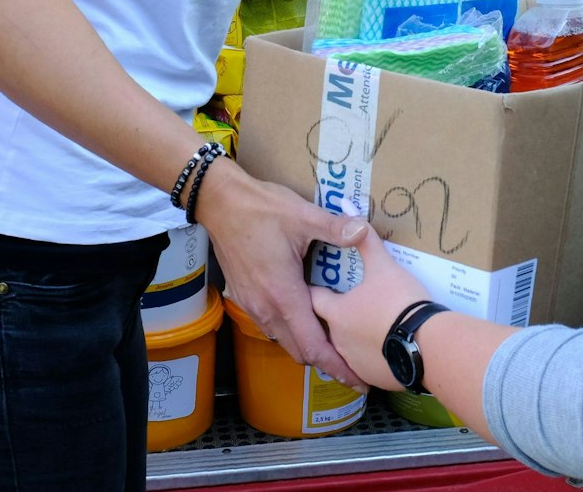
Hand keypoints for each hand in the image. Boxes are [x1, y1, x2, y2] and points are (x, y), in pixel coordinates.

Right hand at [195, 159, 371, 389]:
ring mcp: (252, 305)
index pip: (313, 346)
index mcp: (284, 295)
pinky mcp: (245, 297)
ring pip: (284, 341)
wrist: (218, 202)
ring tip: (333, 346)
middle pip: (299, 351)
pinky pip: (272, 327)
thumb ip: (335, 228)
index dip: (337, 367)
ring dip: (308, 347)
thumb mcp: (302, 215)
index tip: (357, 380)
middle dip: (327, 363)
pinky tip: (306, 319)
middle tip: (353, 366)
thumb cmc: (259, 209)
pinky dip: (292, 333)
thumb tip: (364, 231)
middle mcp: (266, 308)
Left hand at [308, 228, 431, 390]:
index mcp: (335, 312)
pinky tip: (382, 349)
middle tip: (347, 307)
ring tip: (366, 329)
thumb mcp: (383, 266)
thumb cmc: (399, 302)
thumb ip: (365, 239)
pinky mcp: (373, 378)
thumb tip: (350, 209)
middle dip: (334, 317)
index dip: (317, 289)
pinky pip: (366, 366)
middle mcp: (338, 339)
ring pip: (346, 348)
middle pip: (328, 325)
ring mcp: (354, 361)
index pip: (314, 297)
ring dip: (352, 339)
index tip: (320, 284)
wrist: (427, 345)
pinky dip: (371, 357)